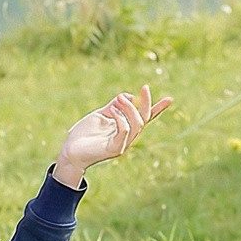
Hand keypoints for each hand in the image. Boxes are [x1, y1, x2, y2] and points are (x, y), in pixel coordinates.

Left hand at [53, 86, 172, 186]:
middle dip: (146, 103)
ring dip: (130, 108)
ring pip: (137, 125)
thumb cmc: (84, 135)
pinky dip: (121, 119)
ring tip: (119, 98)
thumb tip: (129, 95)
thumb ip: (114, 106)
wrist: (69, 151)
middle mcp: (127, 137)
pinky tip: (112, 110)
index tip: (170, 98)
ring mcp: (122, 144)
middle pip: (144, 119)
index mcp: (125, 128)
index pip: (146, 118)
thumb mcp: (100, 115)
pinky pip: (124, 132)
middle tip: (144, 88)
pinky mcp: (114, 149)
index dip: (158, 109)